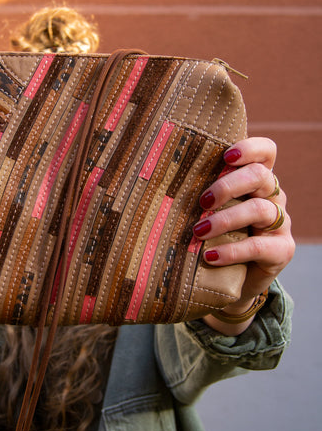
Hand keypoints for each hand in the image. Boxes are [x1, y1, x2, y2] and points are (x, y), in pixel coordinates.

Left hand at [191, 137, 294, 333]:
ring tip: (199, 231)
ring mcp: (280, 223)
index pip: (266, 152)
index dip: (250, 148)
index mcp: (255, 181)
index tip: (225, 156)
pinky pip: (259, 246)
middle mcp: (273, 197)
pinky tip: (211, 256)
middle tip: (202, 201)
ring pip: (260, 209)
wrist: (231, 282)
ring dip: (226, 219)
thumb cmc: (213, 237)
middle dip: (228, 185)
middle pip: (261, 175)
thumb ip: (194, 193)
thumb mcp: (206, 211)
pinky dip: (232, 251)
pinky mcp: (281, 250)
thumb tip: (148, 177)